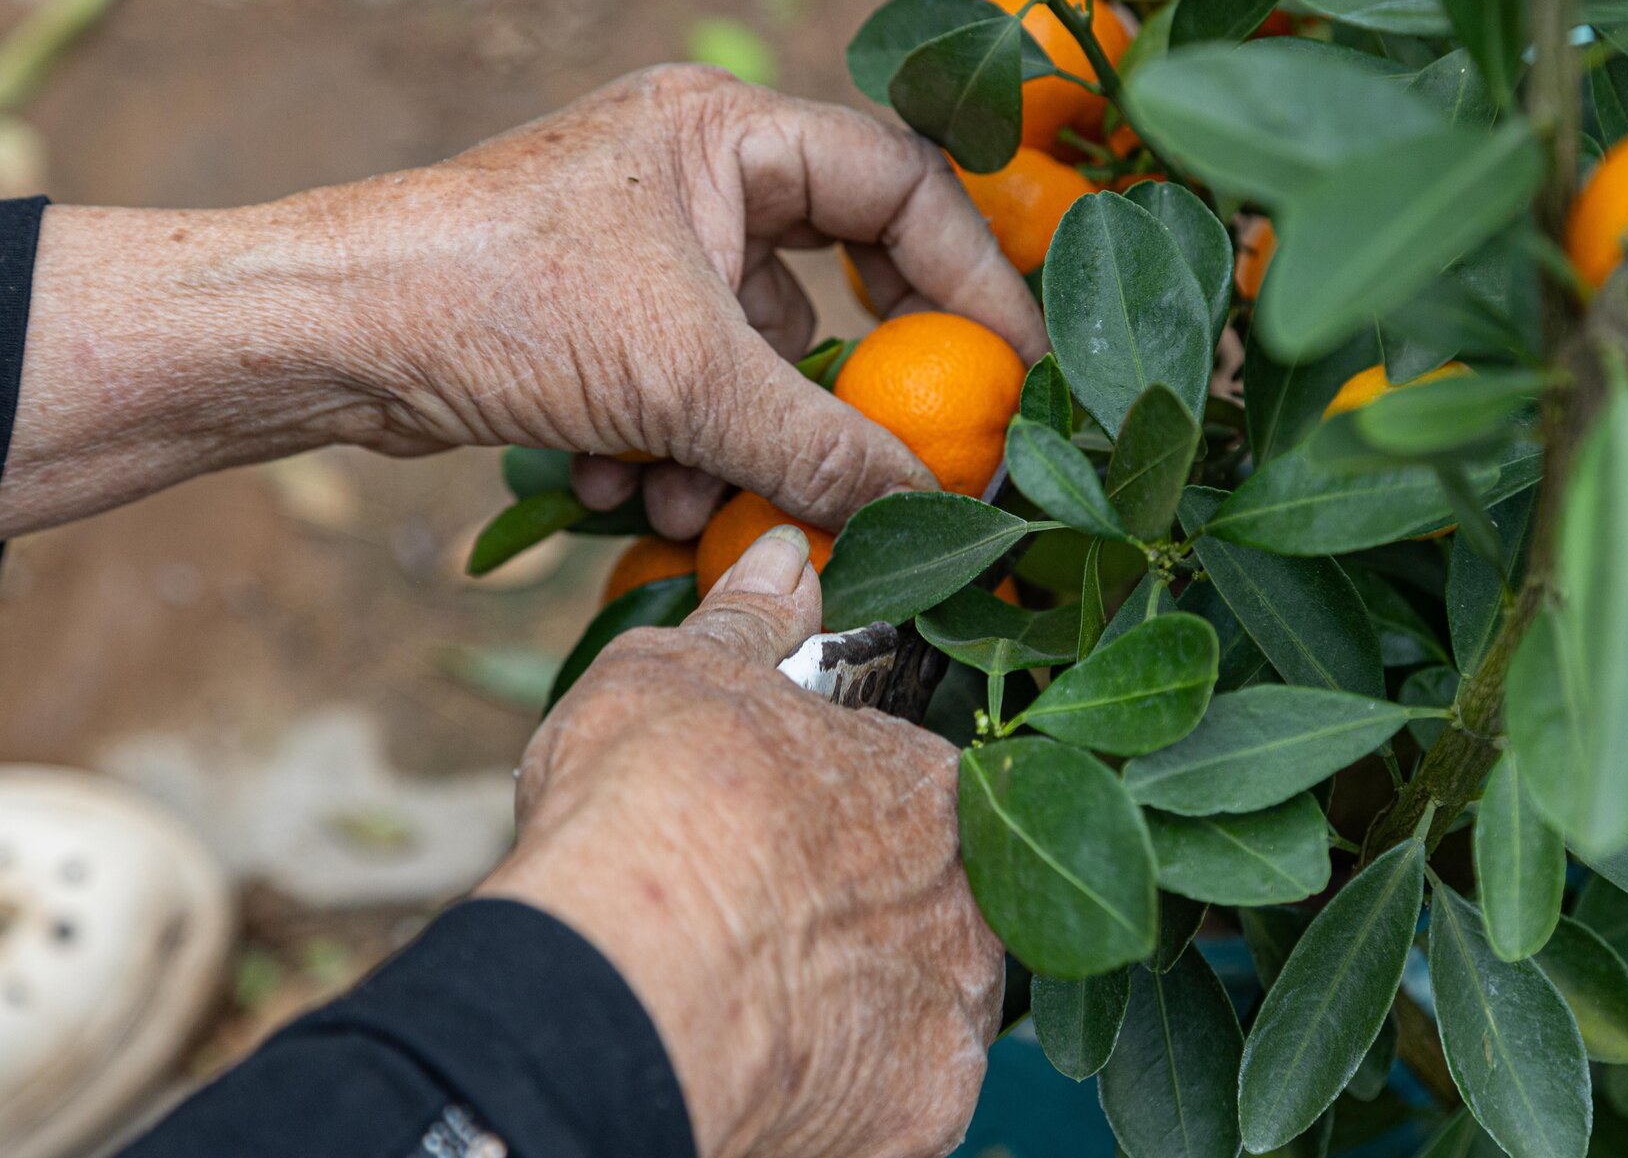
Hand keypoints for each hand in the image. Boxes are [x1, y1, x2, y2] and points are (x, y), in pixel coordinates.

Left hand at [1, 65, 1042, 538]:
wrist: (327, 338)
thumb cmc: (495, 301)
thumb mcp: (684, 379)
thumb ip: (824, 444)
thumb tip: (933, 505)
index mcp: (728, 132)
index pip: (900, 184)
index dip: (973, 276)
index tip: (1015, 370)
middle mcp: (695, 171)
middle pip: (833, 275)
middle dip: (837, 381)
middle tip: (888, 446)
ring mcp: (648, 240)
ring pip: (753, 351)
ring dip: (734, 441)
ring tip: (681, 492)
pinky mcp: (604, 309)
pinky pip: (688, 380)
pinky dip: (670, 443)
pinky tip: (613, 479)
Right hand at [479, 526, 1003, 1157]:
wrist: (619, 987)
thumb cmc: (655, 808)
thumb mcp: (681, 673)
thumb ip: (750, 620)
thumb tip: (783, 555)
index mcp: (939, 791)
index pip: (930, 795)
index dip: (856, 810)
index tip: (798, 831)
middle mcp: (978, 909)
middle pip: (943, 905)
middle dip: (873, 908)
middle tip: (776, 916)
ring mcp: (955, 1025)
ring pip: (925, 1006)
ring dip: (864, 998)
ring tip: (763, 995)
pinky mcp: (919, 1122)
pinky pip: (892, 1099)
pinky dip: (843, 1088)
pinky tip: (772, 1065)